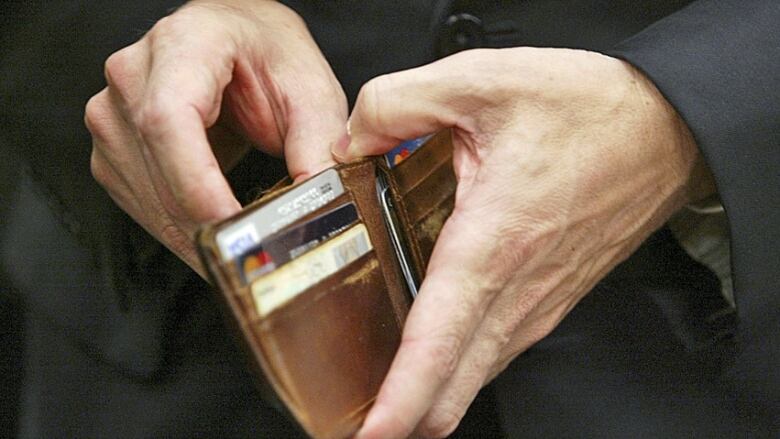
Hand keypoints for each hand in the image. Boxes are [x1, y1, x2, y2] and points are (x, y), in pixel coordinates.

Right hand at [85, 0, 347, 274]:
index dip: (198, 182)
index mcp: (185, 44)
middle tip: (251, 259)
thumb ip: (319, 142)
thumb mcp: (310, 88)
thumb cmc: (268, 54)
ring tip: (239, 255)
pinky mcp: (115, 146)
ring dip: (191, 237)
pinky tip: (210, 236)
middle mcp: (135, 74)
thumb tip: (320, 201)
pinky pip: (137, 201)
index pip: (170, 118)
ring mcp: (115, 110)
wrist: (238, 39)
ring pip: (144, 193)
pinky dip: (176, 229)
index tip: (233, 224)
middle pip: (157, 164)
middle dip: (204, 224)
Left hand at [336, 48, 714, 437]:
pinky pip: (493, 352)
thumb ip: (397, 103)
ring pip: (473, 377)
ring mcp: (539, 304)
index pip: (438, 344)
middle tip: (351, 423)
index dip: (399, 402)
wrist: (667, 129)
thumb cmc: (591, 110)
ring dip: (426, 398)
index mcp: (495, 243)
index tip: (369, 436)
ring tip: (379, 402)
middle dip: (403, 419)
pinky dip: (455, 370)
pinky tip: (429, 355)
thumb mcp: (482, 80)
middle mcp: (519, 290)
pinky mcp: (549, 301)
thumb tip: (349, 139)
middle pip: (453, 387)